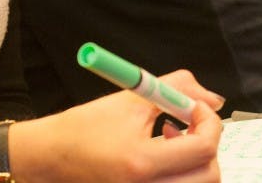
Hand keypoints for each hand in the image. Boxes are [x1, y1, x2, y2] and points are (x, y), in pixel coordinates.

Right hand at [10, 70, 223, 181]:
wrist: (49, 156)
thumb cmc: (82, 128)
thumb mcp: (130, 98)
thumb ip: (175, 88)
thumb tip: (212, 98)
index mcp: (141, 163)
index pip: (202, 148)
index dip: (209, 122)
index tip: (197, 106)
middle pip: (209, 175)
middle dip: (207, 143)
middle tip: (191, 121)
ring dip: (195, 157)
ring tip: (170, 135)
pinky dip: (182, 171)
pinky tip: (160, 151)